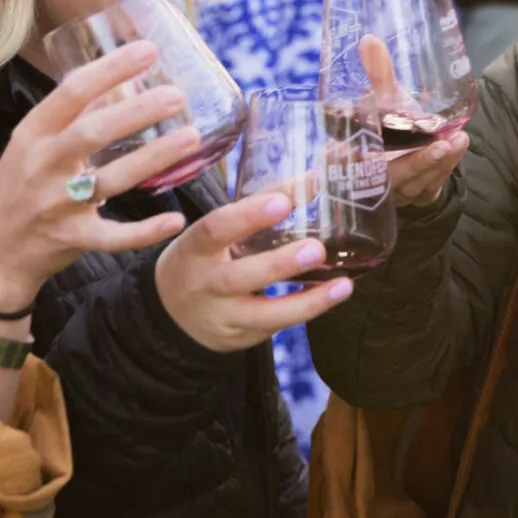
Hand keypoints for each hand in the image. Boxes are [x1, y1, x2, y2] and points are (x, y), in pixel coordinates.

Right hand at [0, 42, 198, 324]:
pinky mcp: (71, 239)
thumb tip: (116, 84)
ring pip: (109, 181)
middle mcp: (41, 166)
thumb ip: (72, 117)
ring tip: (190, 137)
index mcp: (31, 134)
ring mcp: (55, 205)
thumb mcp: (32, 145)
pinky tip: (175, 220)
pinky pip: (112, 236)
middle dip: (136, 112)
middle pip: (91, 132)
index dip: (110, 69)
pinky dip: (143, 232)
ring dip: (152, 159)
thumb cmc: (17, 189)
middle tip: (176, 95)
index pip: (71, 92)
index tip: (148, 50)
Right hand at [153, 190, 355, 351]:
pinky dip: (306, 311)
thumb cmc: (206, 257)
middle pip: (237, 278)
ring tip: (342, 285)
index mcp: (194, 249)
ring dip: (307, 301)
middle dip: (278, 265)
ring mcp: (221, 316)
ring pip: (263, 314)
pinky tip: (333, 295)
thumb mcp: (218, 231)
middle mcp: (204, 285)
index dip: (246, 216)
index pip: (214, 229)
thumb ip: (258, 204)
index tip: (283, 202)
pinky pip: (276, 326)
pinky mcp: (240, 337)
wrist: (174, 312)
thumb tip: (313, 179)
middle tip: (315, 249)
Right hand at [357, 34, 469, 208]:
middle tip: (440, 145)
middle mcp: (370, 180)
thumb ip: (379, 74)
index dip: (358, 163)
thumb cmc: (392, 121)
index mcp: (350, 157)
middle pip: (389, 178)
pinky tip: (459, 147)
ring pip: (414, 184)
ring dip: (438, 164)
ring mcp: (394, 192)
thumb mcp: (386, 99)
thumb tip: (370, 40)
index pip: (348, 166)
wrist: (412, 144)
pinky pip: (431, 187)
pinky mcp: (417, 196)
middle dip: (416, 163)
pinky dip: (447, 168)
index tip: (369, 151)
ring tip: (457, 141)